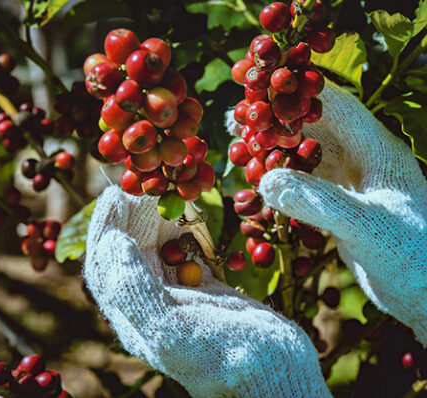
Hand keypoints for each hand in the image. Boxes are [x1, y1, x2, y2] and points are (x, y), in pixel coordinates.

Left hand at [84, 185, 330, 397]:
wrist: (275, 375)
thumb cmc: (226, 358)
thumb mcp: (174, 331)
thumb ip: (136, 291)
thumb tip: (111, 243)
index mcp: (135, 316)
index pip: (107, 265)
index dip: (106, 228)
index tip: (116, 193)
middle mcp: (151, 304)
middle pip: (131, 251)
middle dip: (133, 216)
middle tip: (146, 184)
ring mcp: (178, 295)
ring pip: (157, 249)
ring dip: (158, 219)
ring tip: (167, 193)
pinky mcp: (204, 287)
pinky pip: (186, 252)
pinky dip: (185, 231)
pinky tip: (190, 216)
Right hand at [259, 80, 426, 344]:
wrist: (426, 294)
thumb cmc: (413, 256)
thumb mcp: (366, 226)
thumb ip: (317, 203)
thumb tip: (266, 183)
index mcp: (376, 149)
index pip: (334, 107)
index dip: (296, 96)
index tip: (258, 94)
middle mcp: (362, 160)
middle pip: (313, 130)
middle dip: (278, 126)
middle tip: (239, 128)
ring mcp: (350, 184)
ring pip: (306, 158)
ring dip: (277, 156)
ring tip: (244, 159)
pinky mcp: (341, 207)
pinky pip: (305, 186)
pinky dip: (283, 186)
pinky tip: (262, 192)